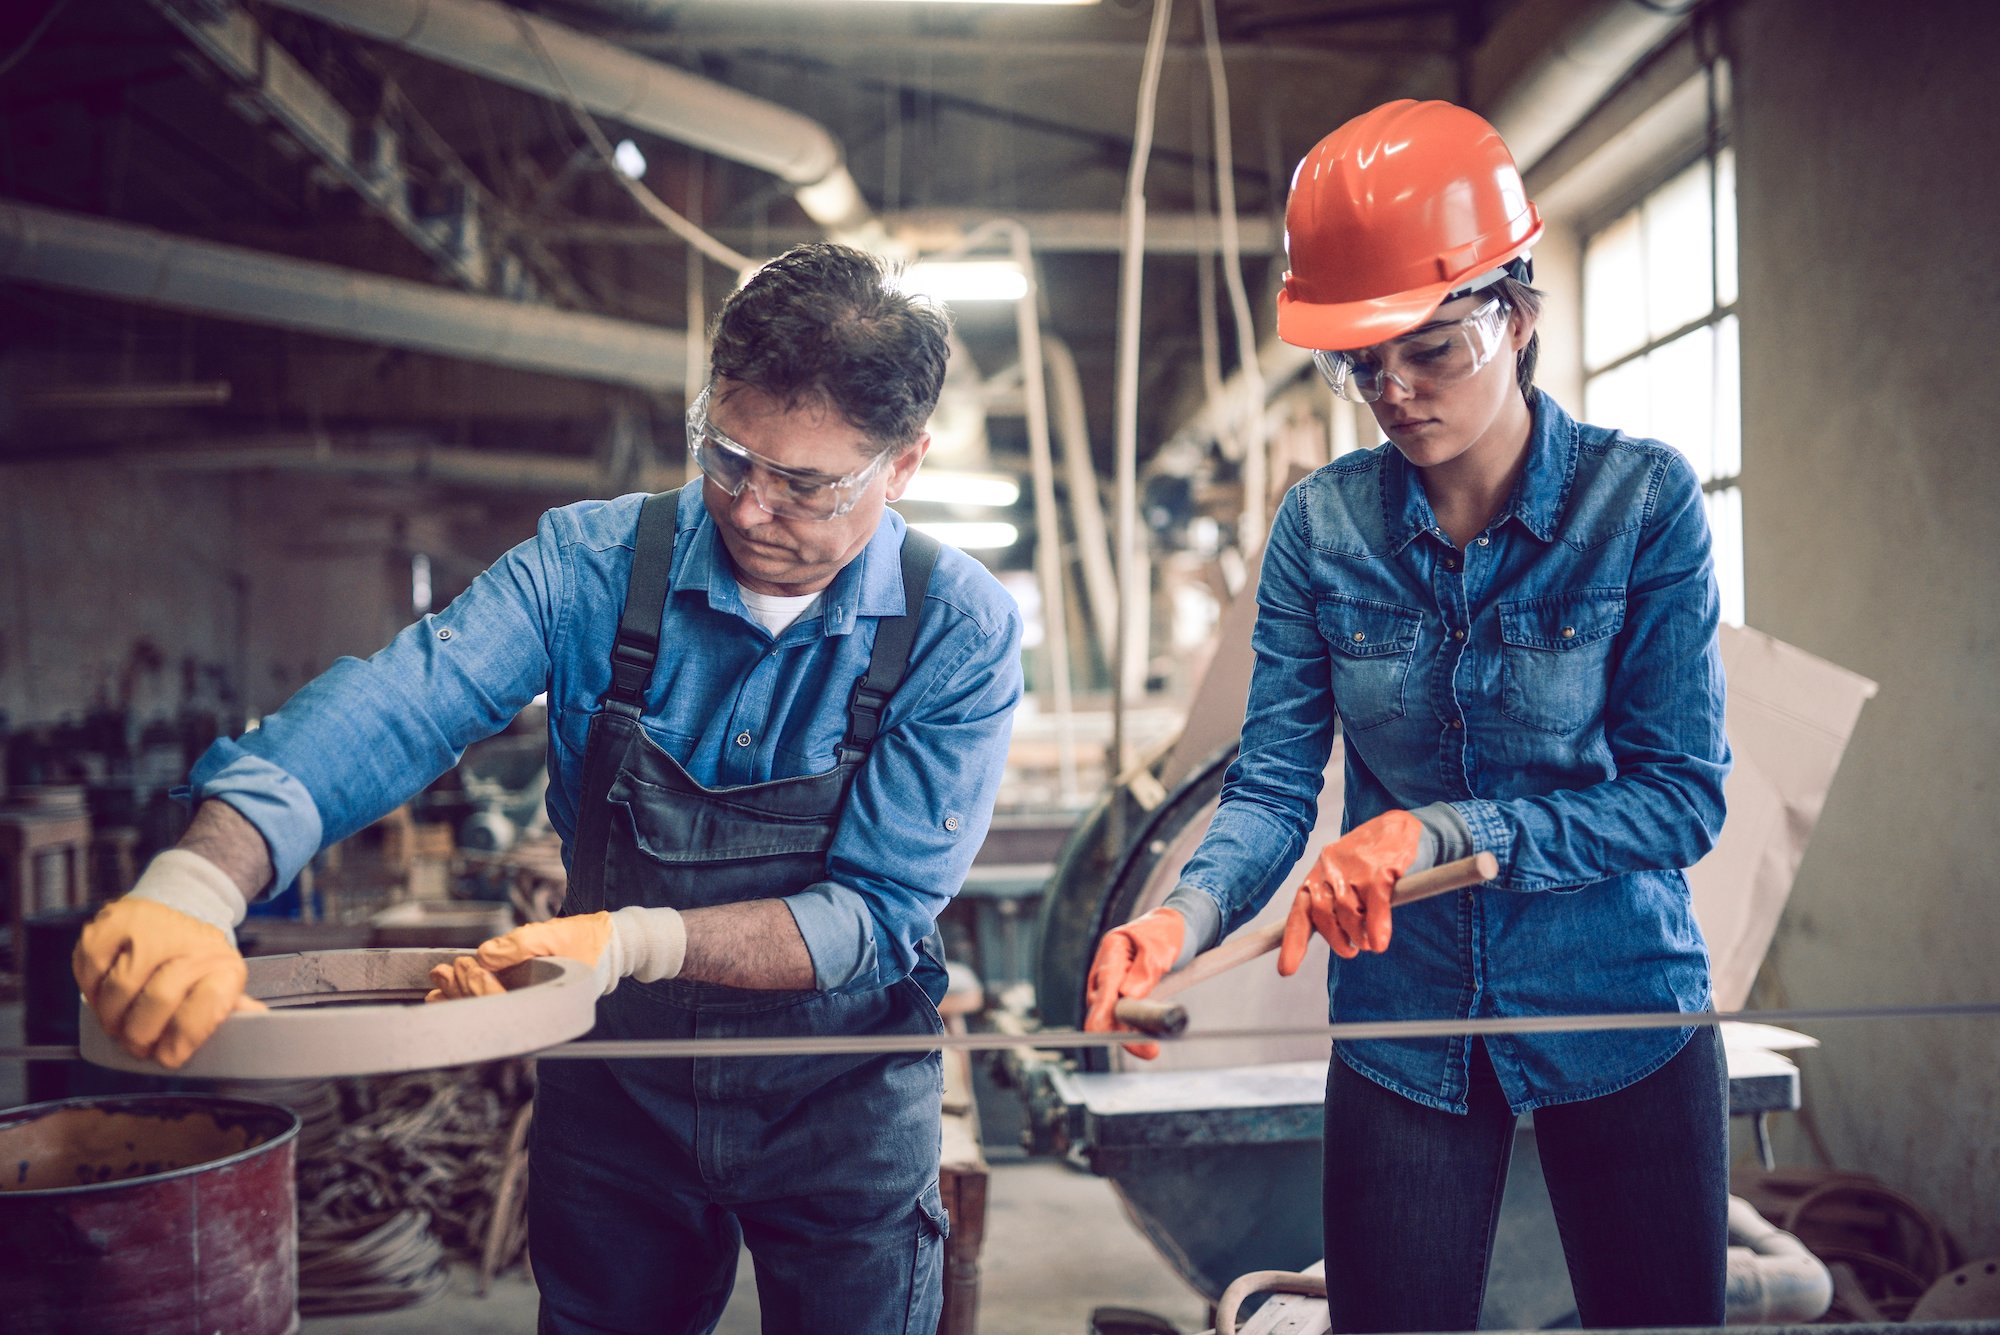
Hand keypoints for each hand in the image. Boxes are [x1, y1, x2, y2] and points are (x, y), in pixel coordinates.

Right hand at [73, 898, 266, 1068]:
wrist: (177, 908)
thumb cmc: (195, 959)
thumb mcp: (220, 985)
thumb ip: (227, 1009)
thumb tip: (254, 1022)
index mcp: (223, 965)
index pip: (209, 1004)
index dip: (183, 1039)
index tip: (168, 1056)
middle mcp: (189, 941)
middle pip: (157, 1001)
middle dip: (139, 1036)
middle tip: (136, 1045)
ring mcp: (147, 927)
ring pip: (118, 992)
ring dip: (112, 1018)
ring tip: (120, 1020)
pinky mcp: (110, 922)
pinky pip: (90, 971)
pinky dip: (91, 990)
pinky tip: (105, 990)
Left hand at [426, 912, 614, 1001]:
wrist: (612, 944)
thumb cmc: (589, 941)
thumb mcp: (556, 934)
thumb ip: (520, 945)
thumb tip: (484, 956)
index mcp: (546, 1002)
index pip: (500, 1004)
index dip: (476, 987)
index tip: (463, 965)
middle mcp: (538, 1014)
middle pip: (489, 1012)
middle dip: (461, 993)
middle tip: (442, 974)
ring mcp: (533, 1009)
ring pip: (490, 1011)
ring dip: (462, 997)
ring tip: (439, 984)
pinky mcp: (529, 1000)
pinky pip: (495, 1003)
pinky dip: (472, 996)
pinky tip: (452, 992)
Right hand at [1082, 907, 1184, 1059]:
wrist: (1174, 930)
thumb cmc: (1166, 935)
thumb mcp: (1160, 949)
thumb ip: (1145, 971)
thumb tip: (1128, 995)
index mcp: (1112, 950)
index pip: (1102, 986)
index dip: (1101, 1012)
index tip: (1100, 1032)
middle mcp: (1105, 969)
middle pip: (1101, 1007)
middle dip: (1119, 1030)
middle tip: (1149, 1049)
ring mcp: (1111, 983)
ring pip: (1111, 1016)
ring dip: (1129, 1033)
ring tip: (1151, 1049)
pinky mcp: (1120, 995)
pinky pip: (1121, 1016)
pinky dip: (1133, 1029)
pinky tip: (1149, 1040)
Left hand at [1277, 809, 1421, 972]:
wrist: (1400, 826)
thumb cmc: (1369, 858)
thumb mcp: (1344, 877)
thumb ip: (1334, 905)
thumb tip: (1337, 939)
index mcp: (1318, 874)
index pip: (1300, 911)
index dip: (1292, 942)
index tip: (1286, 970)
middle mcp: (1330, 870)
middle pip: (1322, 914)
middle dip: (1334, 939)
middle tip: (1350, 951)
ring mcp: (1355, 869)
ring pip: (1348, 912)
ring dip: (1357, 935)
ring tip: (1368, 943)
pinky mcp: (1380, 869)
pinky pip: (1374, 906)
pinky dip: (1376, 928)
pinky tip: (1380, 942)